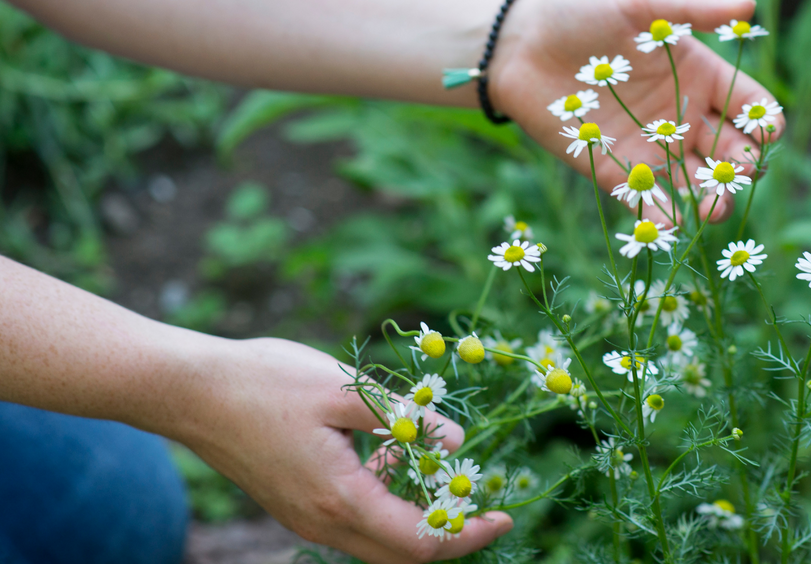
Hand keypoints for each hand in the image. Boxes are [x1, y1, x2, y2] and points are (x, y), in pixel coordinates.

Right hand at [179, 336, 511, 562]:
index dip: (468, 533)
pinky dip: (386, 496)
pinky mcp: (297, 505)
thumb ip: (403, 416)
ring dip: (415, 509)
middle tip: (485, 501)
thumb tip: (457, 442)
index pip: (421, 541)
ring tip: (426, 452)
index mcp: (340, 499)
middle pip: (403, 552)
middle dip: (451, 531)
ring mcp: (306, 518)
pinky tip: (388, 447)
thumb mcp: (344, 389)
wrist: (188, 391)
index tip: (505, 516)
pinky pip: (356, 519)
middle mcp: (323, 522)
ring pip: (379, 538)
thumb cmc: (264, 382)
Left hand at [488, 0, 784, 225]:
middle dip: (742, 168)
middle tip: (739, 175)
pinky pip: (650, 203)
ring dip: (712, 202)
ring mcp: (654, 149)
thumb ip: (690, 8)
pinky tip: (674, 224)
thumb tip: (748, 7)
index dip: (764, 121)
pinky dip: (665, 218)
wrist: (520, 46)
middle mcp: (684, 117)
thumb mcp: (637, 0)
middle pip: (731, 151)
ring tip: (713, 208)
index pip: (749, 104)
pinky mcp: (618, 174)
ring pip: (697, 185)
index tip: (766, 132)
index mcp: (700, 75)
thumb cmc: (580, 13)